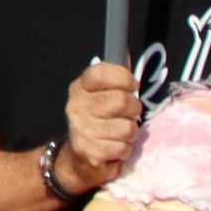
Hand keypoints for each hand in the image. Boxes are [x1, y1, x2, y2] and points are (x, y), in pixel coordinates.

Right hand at [54, 59, 141, 198]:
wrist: (77, 159)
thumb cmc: (98, 122)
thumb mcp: (102, 96)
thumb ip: (115, 77)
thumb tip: (125, 50)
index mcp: (80, 88)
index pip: (102, 72)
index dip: (123, 77)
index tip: (132, 86)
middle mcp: (76, 106)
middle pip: (122, 100)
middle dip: (134, 110)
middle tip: (128, 116)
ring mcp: (81, 129)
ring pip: (127, 127)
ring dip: (130, 134)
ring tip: (119, 135)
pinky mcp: (89, 152)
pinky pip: (123, 148)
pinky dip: (124, 151)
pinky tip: (113, 149)